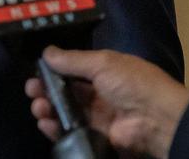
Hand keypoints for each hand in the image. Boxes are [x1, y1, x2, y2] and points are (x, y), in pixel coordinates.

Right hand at [25, 47, 188, 158]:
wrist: (156, 119)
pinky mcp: (95, 136)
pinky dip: (55, 128)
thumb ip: (73, 60)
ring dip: (48, 107)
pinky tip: (45, 123)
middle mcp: (100, 91)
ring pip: (65, 110)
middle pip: (66, 90)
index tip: (35, 69)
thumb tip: (46, 52)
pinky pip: (71, 131)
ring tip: (38, 106)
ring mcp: (97, 115)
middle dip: (46, 89)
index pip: (73, 67)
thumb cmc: (131, 83)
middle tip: (32, 89)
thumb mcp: (103, 63)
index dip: (54, 68)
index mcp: (105, 69)